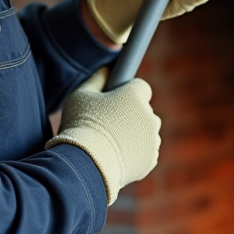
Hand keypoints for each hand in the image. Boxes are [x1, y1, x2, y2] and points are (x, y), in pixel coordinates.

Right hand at [46, 68, 160, 204]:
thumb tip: (107, 68)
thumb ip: (97, 78)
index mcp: (135, 96)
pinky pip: (145, 151)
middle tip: (109, 124)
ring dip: (134, 134)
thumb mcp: (81, 95)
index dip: (128, 92)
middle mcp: (149, 116)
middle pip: (144, 110)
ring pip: (146, 132)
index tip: (116, 100)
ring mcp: (152, 140)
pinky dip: (135, 153)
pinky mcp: (150, 160)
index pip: (141, 87)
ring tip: (110, 143)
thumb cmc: (80, 126)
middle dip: (131, 114)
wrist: (85, 165)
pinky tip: (116, 156)